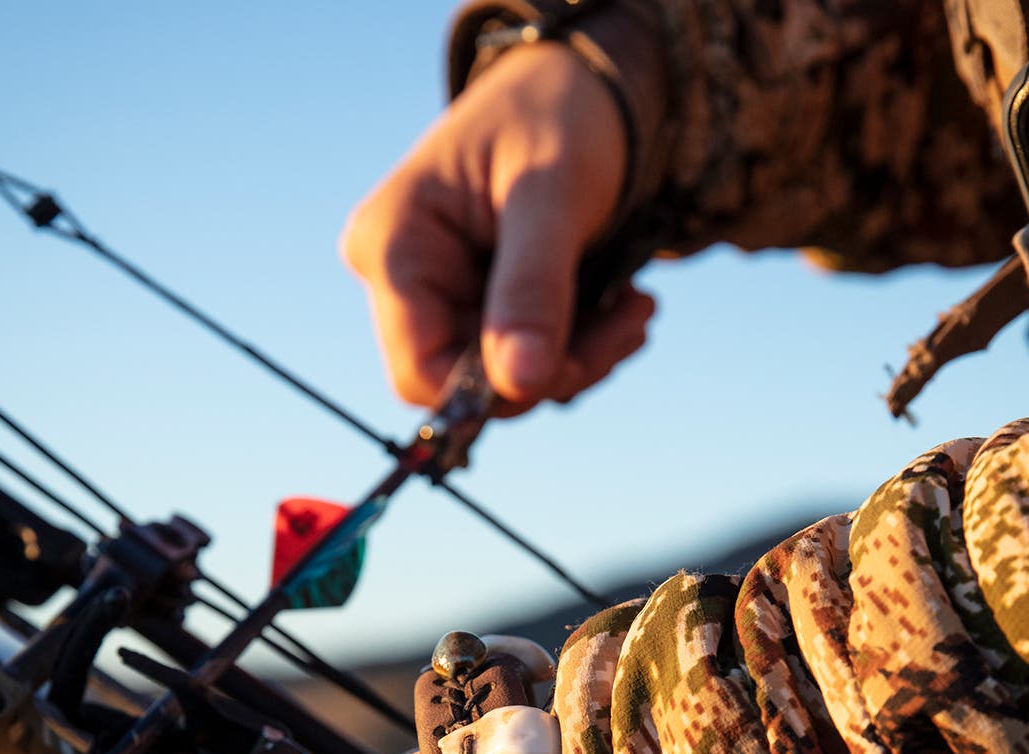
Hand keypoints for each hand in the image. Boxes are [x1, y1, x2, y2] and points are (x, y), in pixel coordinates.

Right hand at [340, 42, 655, 412]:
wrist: (576, 88)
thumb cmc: (557, 116)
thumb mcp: (552, 196)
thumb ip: (533, 288)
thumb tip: (520, 384)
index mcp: (394, 244)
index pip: (419, 369)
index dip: (494, 389)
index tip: (578, 364)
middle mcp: (397, 273)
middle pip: (463, 377)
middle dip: (554, 366)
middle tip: (631, 322)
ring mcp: (433, 288)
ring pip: (497, 374)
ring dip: (577, 355)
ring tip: (633, 307)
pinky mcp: (470, 296)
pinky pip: (516, 352)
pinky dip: (575, 341)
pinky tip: (616, 303)